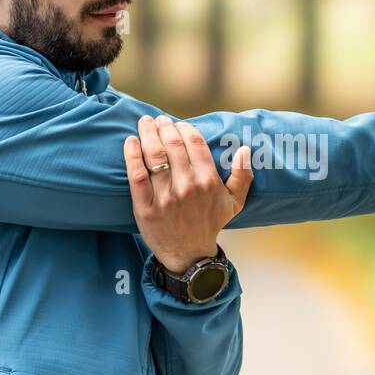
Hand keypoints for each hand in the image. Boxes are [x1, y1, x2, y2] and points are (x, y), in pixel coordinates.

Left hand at [124, 115, 252, 273]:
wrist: (189, 255)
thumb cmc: (210, 224)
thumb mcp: (234, 202)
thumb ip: (242, 176)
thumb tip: (244, 149)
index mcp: (208, 181)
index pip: (194, 142)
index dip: (184, 128)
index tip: (177, 124)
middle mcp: (187, 186)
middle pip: (172, 144)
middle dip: (163, 126)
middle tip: (157, 120)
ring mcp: (165, 197)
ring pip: (154, 156)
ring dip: (147, 134)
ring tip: (144, 123)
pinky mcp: (145, 207)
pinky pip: (137, 176)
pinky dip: (132, 155)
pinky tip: (130, 142)